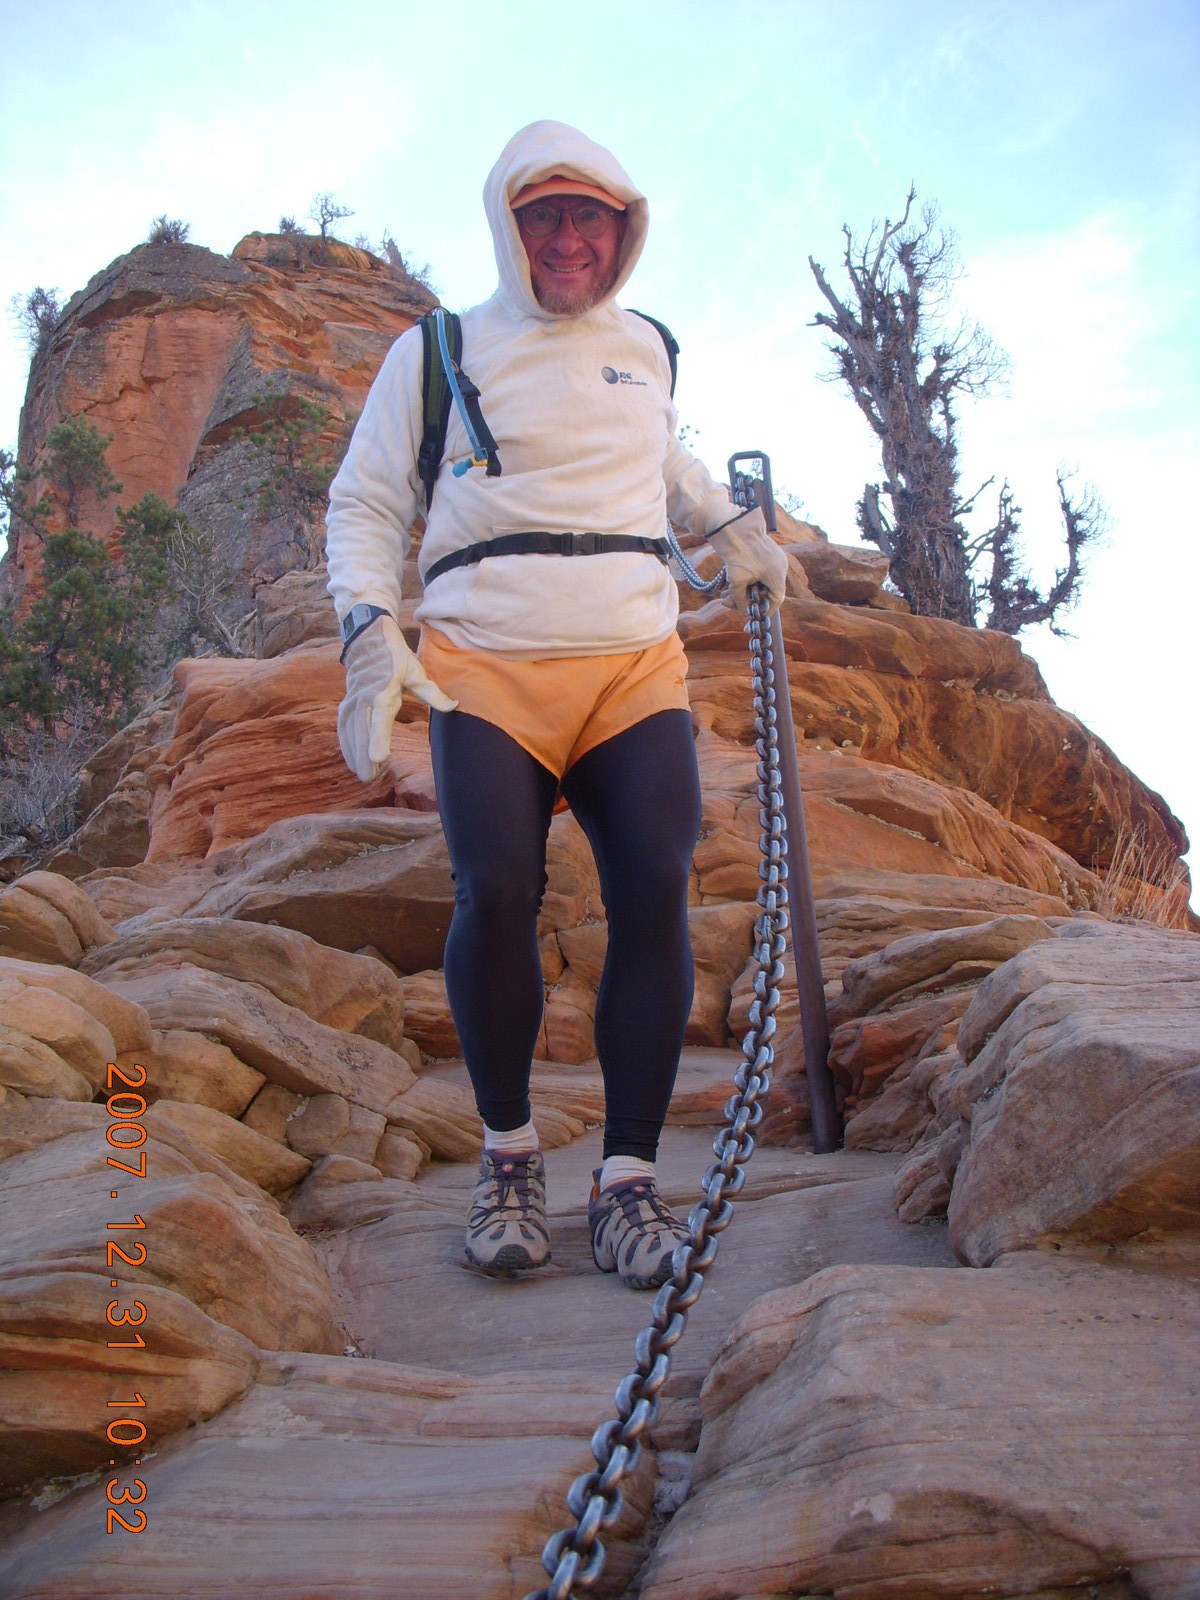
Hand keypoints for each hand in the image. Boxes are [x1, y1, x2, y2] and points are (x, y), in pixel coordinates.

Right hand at [337, 615, 457, 781]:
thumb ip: (432, 692)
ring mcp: (353, 700)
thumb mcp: (416, 671)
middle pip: (361, 731)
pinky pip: (343, 726)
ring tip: (363, 774)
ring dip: (354, 753)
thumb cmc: (395, 656)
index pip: (379, 720)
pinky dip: (346, 744)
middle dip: (364, 755)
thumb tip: (453, 706)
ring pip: (350, 732)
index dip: (378, 740)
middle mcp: (364, 698)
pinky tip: (351, 759)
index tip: (379, 758)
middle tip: (370, 777)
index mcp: (383, 692)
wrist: (367, 637)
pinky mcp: (347, 702)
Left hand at [706, 506, 789, 613]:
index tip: (752, 615)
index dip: (764, 610)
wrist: (733, 525)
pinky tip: (731, 581)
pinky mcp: (768, 550)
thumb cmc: (738, 554)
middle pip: (766, 590)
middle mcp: (780, 566)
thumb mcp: (737, 582)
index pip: (776, 600)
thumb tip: (743, 613)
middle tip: (729, 602)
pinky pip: (760, 569)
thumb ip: (741, 600)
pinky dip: (747, 577)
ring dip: (744, 589)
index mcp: (777, 575)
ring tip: (725, 594)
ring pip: (761, 580)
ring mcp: (775, 557)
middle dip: (746, 599)